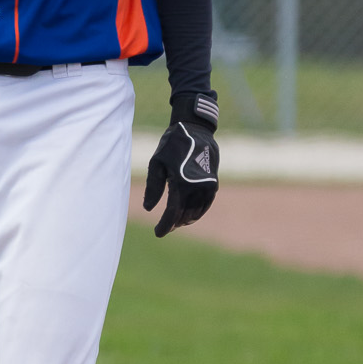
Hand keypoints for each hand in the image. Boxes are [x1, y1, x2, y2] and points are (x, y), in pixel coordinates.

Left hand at [143, 112, 218, 237]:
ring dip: (185, 219)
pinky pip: (205, 204)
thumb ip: (153, 187)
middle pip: (184, 215)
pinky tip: (188, 215)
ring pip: (196, 212)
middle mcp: (198, 187)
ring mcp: (208, 186)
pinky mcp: (213, 183)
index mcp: (182, 182)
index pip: (173, 212)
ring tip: (174, 222)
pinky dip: (196, 212)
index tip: (158, 234)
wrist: (195, 129)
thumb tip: (148, 209)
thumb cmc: (172, 144)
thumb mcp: (157, 163)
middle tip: (164, 227)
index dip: (165, 225)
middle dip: (173, 223)